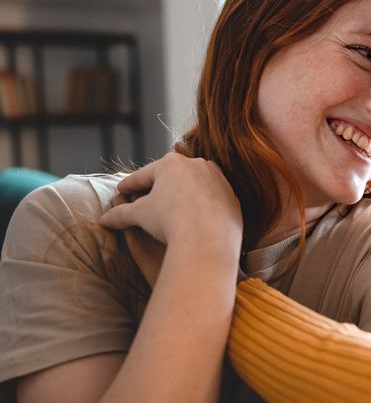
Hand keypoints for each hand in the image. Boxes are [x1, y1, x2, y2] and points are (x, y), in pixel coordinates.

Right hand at [100, 153, 242, 253]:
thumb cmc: (171, 220)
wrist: (208, 238)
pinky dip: (204, 206)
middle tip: (147, 196)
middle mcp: (197, 165)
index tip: (122, 189)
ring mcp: (218, 179)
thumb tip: (104, 220)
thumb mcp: (140, 215)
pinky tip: (197, 217)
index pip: (144, 175)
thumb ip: (121, 214)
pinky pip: (213, 199)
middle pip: (172, 177)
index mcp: (171, 164)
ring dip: (184, 194)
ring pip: (196, 186)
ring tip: (174, 206)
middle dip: (159, 186)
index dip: (130, 184)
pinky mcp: (232, 196)